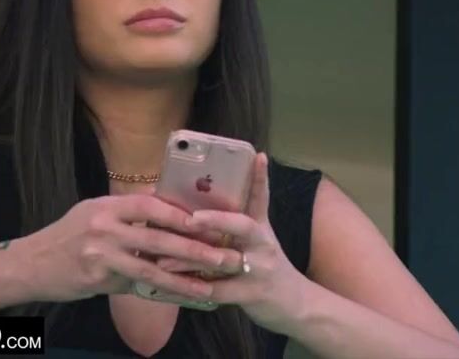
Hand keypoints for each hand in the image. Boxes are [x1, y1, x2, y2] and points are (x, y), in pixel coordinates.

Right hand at [16, 194, 236, 303]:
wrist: (31, 263)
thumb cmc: (67, 235)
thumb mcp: (94, 212)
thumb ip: (127, 211)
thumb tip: (166, 207)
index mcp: (107, 207)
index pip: (150, 206)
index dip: (180, 214)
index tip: (209, 222)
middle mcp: (104, 229)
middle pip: (157, 238)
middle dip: (195, 248)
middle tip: (224, 256)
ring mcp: (100, 256)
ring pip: (150, 268)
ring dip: (184, 278)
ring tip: (210, 284)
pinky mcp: (98, 281)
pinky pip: (137, 287)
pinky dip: (162, 292)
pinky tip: (182, 297)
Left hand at [156, 153, 310, 330]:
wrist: (295, 304)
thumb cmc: (267, 268)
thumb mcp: (258, 243)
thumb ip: (235, 227)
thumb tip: (197, 212)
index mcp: (261, 228)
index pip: (262, 197)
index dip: (260, 177)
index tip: (258, 156)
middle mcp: (263, 244)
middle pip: (243, 226)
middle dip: (217, 221)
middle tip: (192, 218)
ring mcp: (260, 269)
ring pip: (224, 261)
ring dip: (191, 260)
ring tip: (163, 258)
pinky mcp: (253, 294)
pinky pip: (219, 291)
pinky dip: (195, 289)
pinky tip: (174, 287)